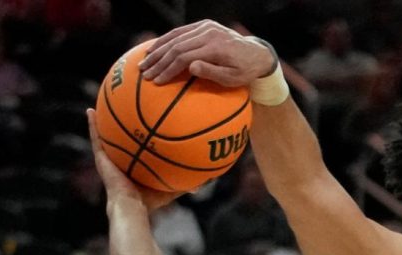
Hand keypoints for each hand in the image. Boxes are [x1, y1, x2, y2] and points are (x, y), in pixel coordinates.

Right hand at [86, 109, 179, 210]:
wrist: (132, 207)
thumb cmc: (150, 201)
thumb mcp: (170, 188)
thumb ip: (186, 182)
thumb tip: (207, 180)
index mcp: (135, 167)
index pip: (137, 148)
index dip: (139, 136)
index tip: (144, 121)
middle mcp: (121, 161)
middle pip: (121, 139)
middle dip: (121, 125)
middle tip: (122, 106)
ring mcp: (109, 160)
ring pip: (105, 136)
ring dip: (102, 120)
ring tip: (101, 102)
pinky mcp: (101, 159)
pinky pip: (96, 139)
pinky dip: (92, 125)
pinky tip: (90, 111)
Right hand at [140, 20, 274, 85]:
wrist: (256, 53)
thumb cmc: (244, 71)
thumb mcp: (233, 78)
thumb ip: (213, 73)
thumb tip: (191, 67)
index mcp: (215, 47)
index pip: (184, 57)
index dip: (169, 69)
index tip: (157, 81)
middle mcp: (209, 33)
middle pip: (176, 46)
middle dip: (158, 60)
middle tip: (144, 73)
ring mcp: (206, 27)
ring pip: (175, 36)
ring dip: (158, 49)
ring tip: (144, 62)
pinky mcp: (204, 25)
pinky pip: (181, 31)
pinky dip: (166, 40)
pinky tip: (154, 49)